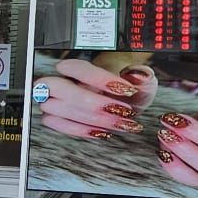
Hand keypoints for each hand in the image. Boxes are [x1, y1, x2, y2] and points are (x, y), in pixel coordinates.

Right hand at [33, 58, 152, 139]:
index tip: (126, 90)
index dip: (99, 79)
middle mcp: (63, 80)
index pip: (78, 68)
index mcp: (80, 65)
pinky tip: (102, 132)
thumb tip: (139, 74)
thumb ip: (142, 75)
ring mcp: (55, 99)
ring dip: (91, 119)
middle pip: (59, 87)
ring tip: (120, 124)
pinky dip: (80, 130)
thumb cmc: (126, 86)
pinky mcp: (55, 117)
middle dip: (93, 103)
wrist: (120, 98)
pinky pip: (58, 124)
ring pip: (58, 108)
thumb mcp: (139, 79)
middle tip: (123, 111)